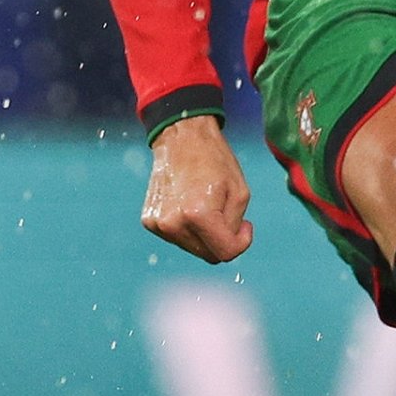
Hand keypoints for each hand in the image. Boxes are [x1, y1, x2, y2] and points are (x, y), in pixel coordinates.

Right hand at [142, 115, 254, 262]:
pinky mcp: (149, 222)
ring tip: (208, 205)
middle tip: (228, 213)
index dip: (242, 242)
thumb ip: (235, 226)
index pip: (225, 253)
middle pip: (209, 255)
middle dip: (224, 239)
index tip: (246, 224)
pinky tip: (190, 205)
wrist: (182, 140)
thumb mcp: (240, 193)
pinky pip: (178, 238)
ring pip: (194, 248)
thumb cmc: (216, 163)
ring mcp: (158, 224)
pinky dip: (189, 228)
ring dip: (206, 234)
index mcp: (198, 215)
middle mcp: (174, 223)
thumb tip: (225, 248)